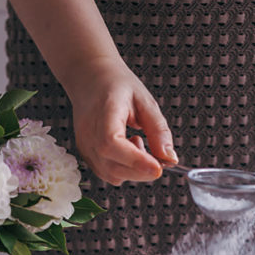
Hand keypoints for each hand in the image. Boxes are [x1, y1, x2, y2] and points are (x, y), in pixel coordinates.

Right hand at [66, 57, 176, 184]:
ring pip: (111, 175)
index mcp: (103, 112)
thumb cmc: (116, 86)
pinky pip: (107, 173)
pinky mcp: (86, 154)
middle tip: (157, 156)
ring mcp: (85, 146)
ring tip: (138, 143)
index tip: (158, 167)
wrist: (90, 79)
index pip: (112, 144)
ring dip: (133, 170)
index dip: (136, 160)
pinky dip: (124, 169)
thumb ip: (158, 131)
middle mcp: (89, 133)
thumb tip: (170, 159)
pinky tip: (128, 150)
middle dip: (142, 170)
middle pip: (113, 166)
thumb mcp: (145, 101)